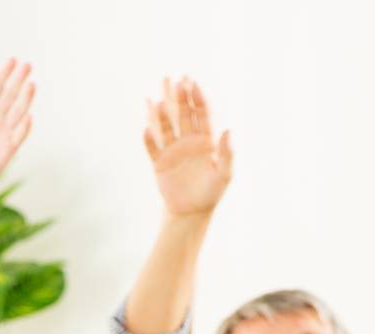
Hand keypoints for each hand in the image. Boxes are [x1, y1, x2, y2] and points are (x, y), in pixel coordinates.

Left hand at [0, 58, 33, 197]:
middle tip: (28, 65)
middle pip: (10, 95)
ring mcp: (3, 132)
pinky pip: (19, 135)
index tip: (13, 60)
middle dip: (19, 80)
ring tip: (32, 84)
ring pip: (18, 111)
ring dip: (25, 98)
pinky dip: (24, 126)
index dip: (4, 74)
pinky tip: (28, 115)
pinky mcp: (8, 148)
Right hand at [143, 77, 231, 217]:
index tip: (194, 84)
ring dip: (161, 114)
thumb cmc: (211, 192)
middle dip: (180, 98)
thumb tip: (229, 129)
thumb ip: (227, 153)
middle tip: (176, 81)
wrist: (191, 211)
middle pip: (183, 114)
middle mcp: (188, 141)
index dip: (199, 99)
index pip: (202, 114)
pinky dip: (148, 140)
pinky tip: (145, 130)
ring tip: (156, 100)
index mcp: (206, 140)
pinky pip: (152, 148)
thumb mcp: (224, 174)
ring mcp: (172, 150)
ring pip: (165, 127)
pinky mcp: (159, 162)